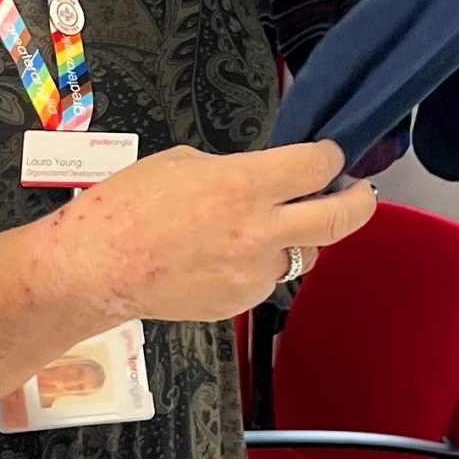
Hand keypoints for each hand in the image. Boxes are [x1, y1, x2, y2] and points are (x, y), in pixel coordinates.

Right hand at [59, 141, 376, 321]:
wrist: (97, 268)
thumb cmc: (126, 207)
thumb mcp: (183, 163)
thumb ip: (233, 171)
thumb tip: (258, 183)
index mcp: (245, 185)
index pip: (317, 166)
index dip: (331, 157)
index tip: (330, 156)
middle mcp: (261, 231)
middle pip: (341, 219)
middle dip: (361, 201)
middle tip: (360, 192)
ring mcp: (254, 273)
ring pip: (302, 253)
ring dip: (296, 237)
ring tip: (262, 228)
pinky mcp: (241, 303)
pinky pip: (266, 278)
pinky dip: (257, 265)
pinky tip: (221, 257)